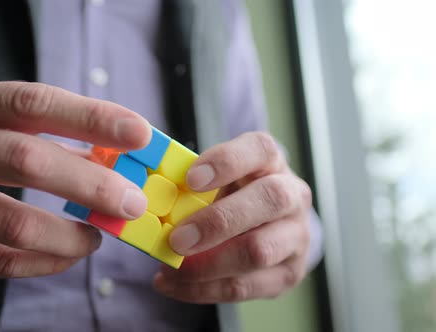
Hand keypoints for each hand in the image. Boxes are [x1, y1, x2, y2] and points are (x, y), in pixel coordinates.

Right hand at [0, 80, 150, 277]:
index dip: (91, 117)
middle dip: (90, 182)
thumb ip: (30, 130)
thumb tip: (106, 152)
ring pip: (14, 221)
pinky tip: (67, 255)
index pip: (33, 102)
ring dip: (70, 233)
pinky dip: (44, 262)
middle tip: (132, 201)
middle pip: (27, 160)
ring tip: (99, 235)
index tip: (139, 132)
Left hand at [153, 132, 311, 302]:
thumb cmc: (231, 194)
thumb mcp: (217, 179)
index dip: (226, 162)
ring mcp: (296, 236)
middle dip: (218, 221)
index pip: (259, 149)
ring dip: (208, 264)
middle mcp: (292, 194)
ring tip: (170, 268)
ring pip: (259, 251)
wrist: (268, 226)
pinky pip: (245, 287)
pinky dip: (203, 289)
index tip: (190, 179)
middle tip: (177, 239)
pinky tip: (174, 285)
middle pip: (269, 200)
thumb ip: (191, 184)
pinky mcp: (288, 273)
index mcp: (271, 161)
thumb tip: (147, 198)